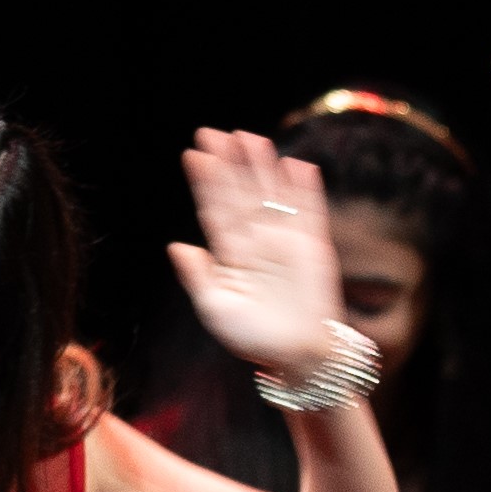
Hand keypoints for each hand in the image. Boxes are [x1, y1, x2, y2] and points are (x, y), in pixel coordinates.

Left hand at [164, 126, 352, 373]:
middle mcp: (257, 241)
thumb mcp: (216, 309)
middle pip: (241, 193)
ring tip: (249, 137)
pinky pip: (310, 211)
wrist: (299, 358)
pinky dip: (305, 189)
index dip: (205, 182)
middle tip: (213, 133)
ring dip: (262, 166)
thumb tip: (177, 246)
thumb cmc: (255, 340)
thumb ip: (197, 277)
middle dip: (229, 164)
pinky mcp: (313, 247)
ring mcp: (286, 241)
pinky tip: (296, 164)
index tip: (192, 155)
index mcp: (231, 254)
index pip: (215, 209)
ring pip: (272, 194)